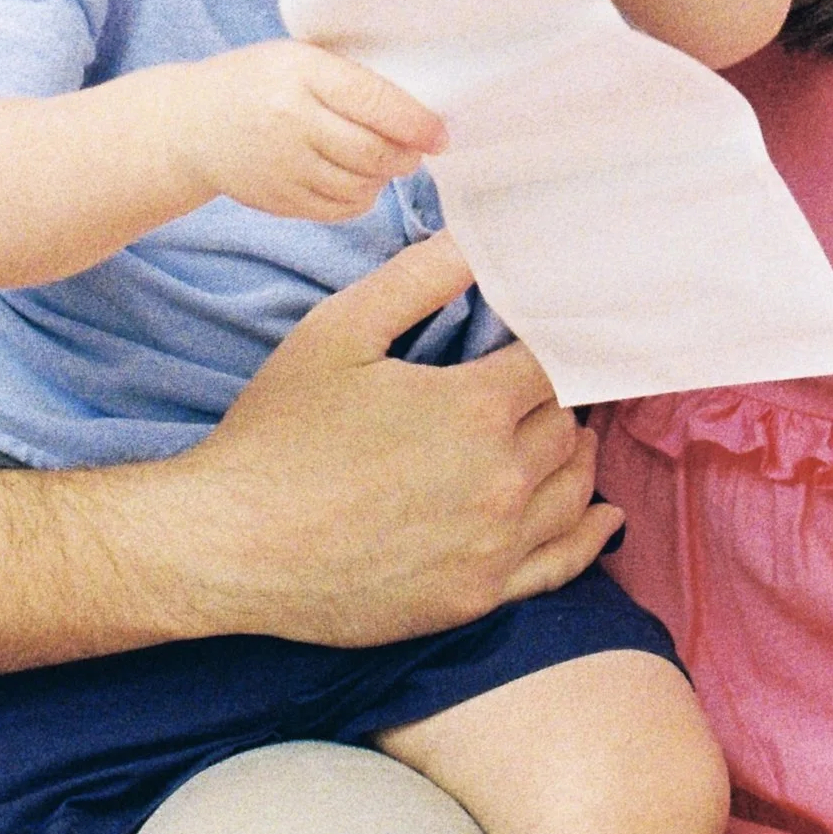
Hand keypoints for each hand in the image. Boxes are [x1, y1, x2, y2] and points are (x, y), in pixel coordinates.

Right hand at [170, 39, 443, 220]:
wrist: (192, 125)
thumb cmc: (256, 83)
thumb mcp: (297, 58)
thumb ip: (348, 78)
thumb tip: (416, 110)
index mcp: (301, 72)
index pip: (374, 101)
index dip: (417, 122)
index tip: (440, 134)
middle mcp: (291, 120)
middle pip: (373, 151)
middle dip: (407, 156)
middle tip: (415, 150)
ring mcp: (284, 165)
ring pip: (361, 185)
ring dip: (383, 177)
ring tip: (381, 162)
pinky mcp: (279, 200)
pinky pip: (339, 209)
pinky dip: (359, 198)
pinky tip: (355, 180)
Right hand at [174, 235, 618, 643]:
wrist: (232, 546)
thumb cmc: (279, 434)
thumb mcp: (338, 331)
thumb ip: (417, 278)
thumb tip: (478, 237)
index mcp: (475, 408)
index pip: (552, 365)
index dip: (554, 344)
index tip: (550, 335)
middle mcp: (500, 480)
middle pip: (565, 425)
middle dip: (556, 399)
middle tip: (544, 384)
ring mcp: (493, 546)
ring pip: (573, 490)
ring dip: (576, 457)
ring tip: (569, 434)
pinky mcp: (476, 596)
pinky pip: (560, 563)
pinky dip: (587, 534)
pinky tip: (600, 516)